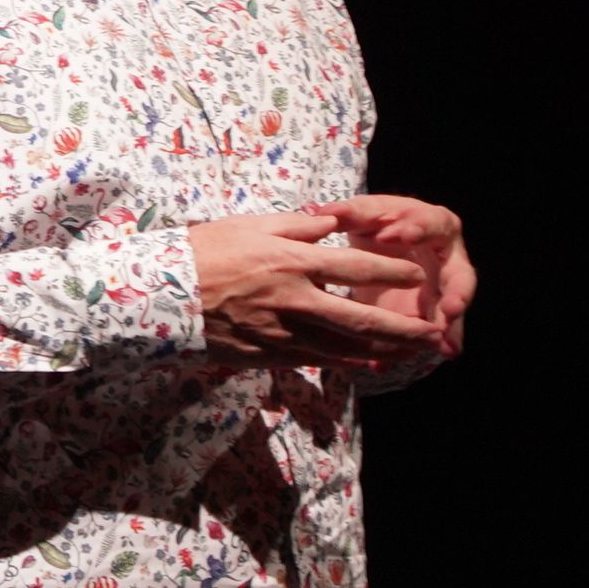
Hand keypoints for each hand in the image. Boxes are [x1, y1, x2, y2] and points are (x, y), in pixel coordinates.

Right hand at [184, 210, 439, 367]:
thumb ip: (294, 226)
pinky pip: (315, 360)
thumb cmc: (199, 253)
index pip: (356, 266)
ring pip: (344, 346)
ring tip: (412, 351)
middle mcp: (293, 299)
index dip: (392, 271)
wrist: (155, 296)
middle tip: (433, 330)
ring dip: (383, 350)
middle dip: (403, 326)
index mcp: (291, 261)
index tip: (418, 274)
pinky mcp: (266, 354)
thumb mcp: (246, 226)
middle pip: (361, 317)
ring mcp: (281, 331)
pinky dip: (345, 362)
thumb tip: (329, 224)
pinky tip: (366, 363)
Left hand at [319, 191, 473, 358]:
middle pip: (459, 275)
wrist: (382, 242)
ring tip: (443, 348)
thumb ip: (351, 215)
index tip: (394, 238)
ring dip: (446, 328)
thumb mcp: (366, 216)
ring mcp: (444, 287)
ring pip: (450, 309)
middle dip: (456, 293)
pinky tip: (390, 363)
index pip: (432, 225)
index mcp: (434, 224)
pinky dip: (413, 346)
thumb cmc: (378, 223)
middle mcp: (448, 256)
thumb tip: (325, 211)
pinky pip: (428, 331)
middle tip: (451, 309)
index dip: (416, 231)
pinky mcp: (431, 311)